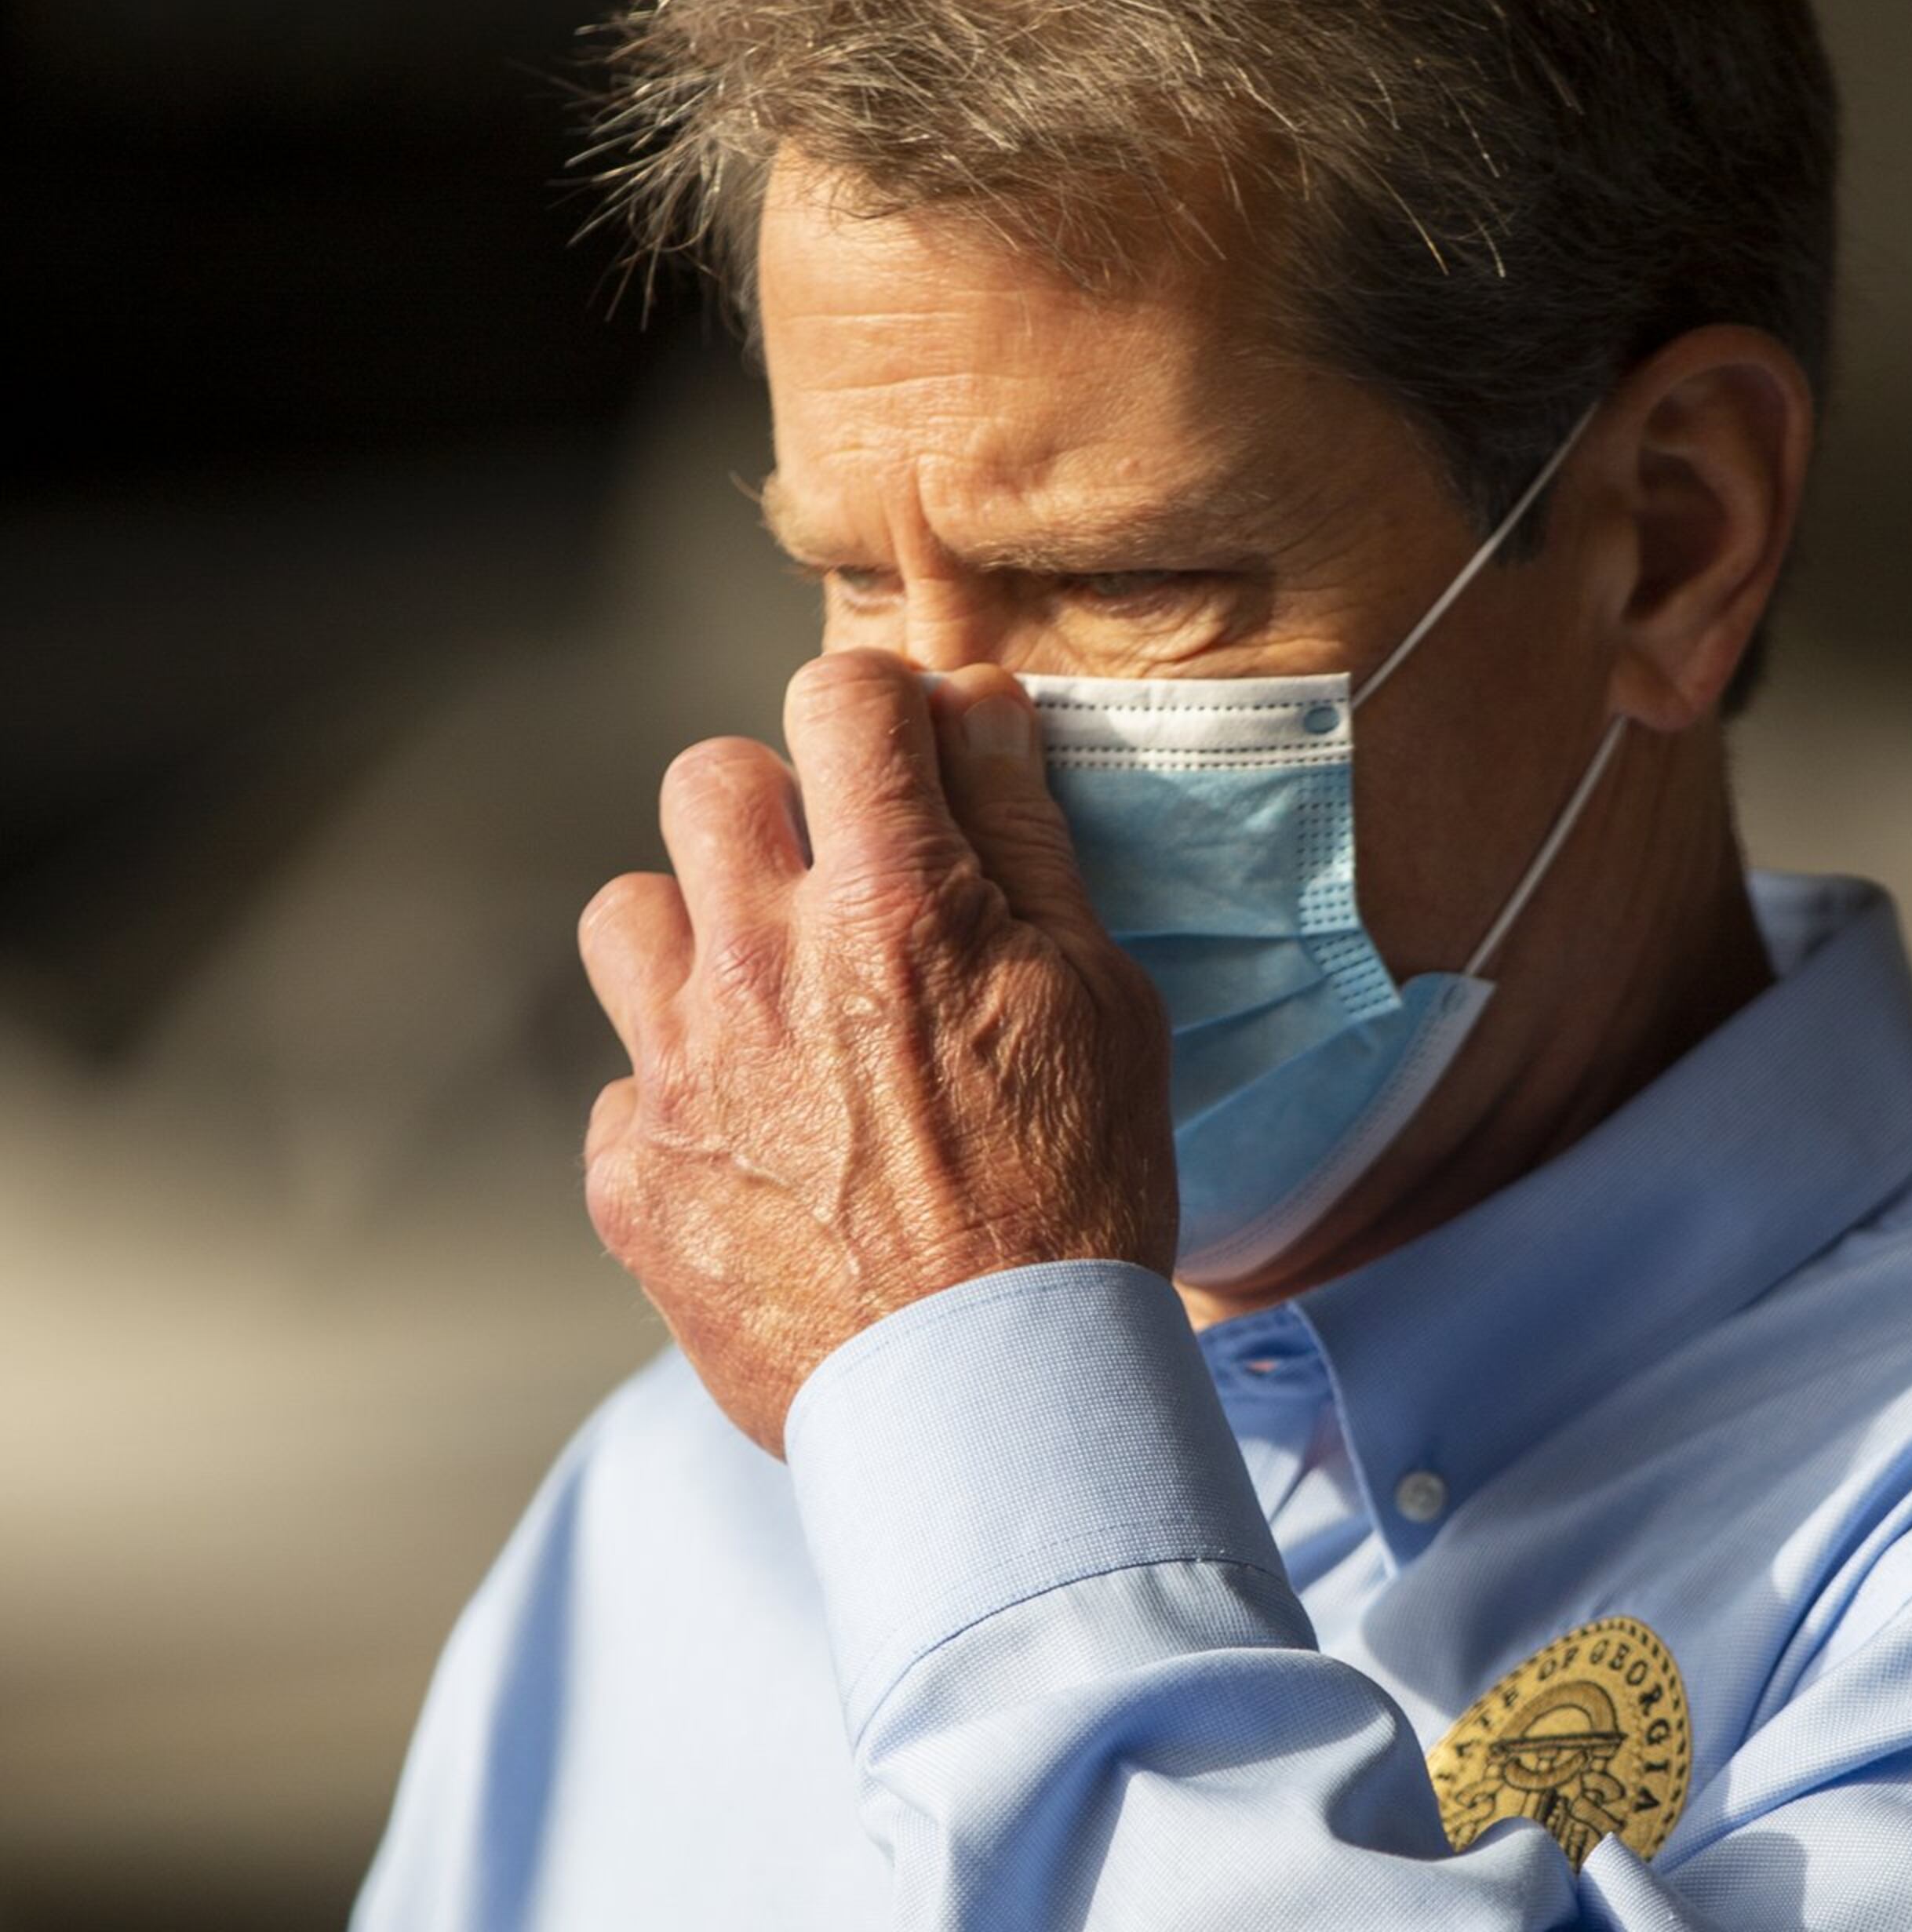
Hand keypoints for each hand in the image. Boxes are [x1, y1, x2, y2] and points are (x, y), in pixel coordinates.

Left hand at [576, 652, 1173, 1453]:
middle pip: (709, 777)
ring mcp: (678, 1071)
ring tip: (774, 1001)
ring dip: (697, 930)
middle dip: (781, 803)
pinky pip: (625, 1078)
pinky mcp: (632, 1175)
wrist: (991, 1399)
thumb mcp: (1101, 995)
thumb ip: (1026, 839)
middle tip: (843, 880)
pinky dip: (684, 1093)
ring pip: (625, 910)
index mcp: (891, 901)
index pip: (841, 695)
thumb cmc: (1078, 1192)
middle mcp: (759, 963)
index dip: (884, 709)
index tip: (912, 757)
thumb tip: (974, 711)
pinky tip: (763, 1145)